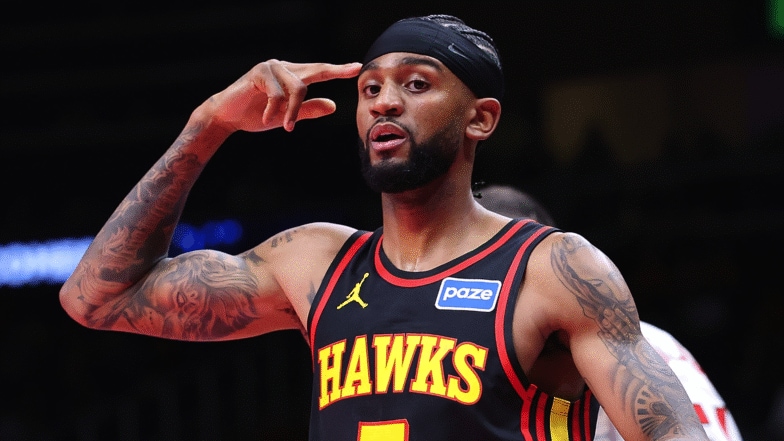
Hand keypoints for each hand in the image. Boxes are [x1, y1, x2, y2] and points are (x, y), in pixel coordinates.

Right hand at [207, 60, 361, 132]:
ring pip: (298, 88)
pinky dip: (275, 110)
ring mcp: (271, 67)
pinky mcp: (259, 72)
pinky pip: (278, 94)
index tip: (357, 68)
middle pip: (315, 72)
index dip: (338, 70)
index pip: (318, 71)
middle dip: (335, 71)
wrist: (226, 117)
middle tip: (354, 71)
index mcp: (291, 75)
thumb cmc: (255, 115)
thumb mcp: (286, 115)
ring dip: (293, 111)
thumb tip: (333, 105)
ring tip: (285, 126)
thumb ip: (308, 110)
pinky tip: (265, 118)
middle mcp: (283, 67)